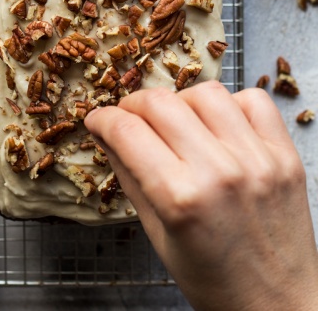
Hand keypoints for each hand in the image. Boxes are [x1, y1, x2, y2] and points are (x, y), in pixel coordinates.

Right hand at [85, 82, 317, 310]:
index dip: (102, 119)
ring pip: (205, 93)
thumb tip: (106, 135)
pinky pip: (254, 102)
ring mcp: (258, 160)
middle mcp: (220, 172)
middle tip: (128, 119)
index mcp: (180, 198)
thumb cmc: (211, 279)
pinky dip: (229, 105)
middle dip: (132, 105)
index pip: (126, 131)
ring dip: (179, 101)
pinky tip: (216, 126)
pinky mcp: (285, 157)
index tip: (97, 120)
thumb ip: (129, 176)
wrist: (276, 305)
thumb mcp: (156, 233)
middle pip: (160, 103)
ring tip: (174, 121)